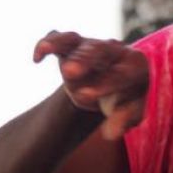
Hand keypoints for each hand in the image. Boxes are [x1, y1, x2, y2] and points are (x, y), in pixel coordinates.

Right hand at [34, 31, 148, 139]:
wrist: (117, 84)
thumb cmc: (125, 100)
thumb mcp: (130, 113)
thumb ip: (122, 121)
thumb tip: (109, 135)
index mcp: (135, 65)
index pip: (121, 74)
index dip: (104, 84)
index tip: (85, 96)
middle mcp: (114, 50)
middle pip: (98, 50)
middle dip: (83, 60)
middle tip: (68, 72)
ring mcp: (92, 44)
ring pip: (76, 41)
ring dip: (60, 45)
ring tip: (44, 50)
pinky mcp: (73, 44)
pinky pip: (59, 37)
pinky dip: (48, 43)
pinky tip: (37, 59)